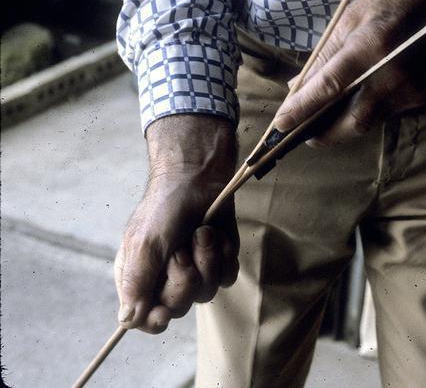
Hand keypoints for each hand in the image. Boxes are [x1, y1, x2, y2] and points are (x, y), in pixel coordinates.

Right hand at [114, 115, 238, 333]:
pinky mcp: (219, 260)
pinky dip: (223, 255)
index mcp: (140, 276)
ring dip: (206, 260)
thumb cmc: (165, 206)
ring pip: (206, 293)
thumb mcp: (145, 242)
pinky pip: (227, 277)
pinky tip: (215, 234)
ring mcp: (196, 270)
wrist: (200, 176)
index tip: (164, 309)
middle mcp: (166, 277)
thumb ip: (137, 282)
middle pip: (178, 308)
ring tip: (201, 233)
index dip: (155, 319)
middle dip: (183, 278)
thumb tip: (127, 320)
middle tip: (180, 251)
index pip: (144, 319)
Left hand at [273, 0, 425, 145]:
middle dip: (326, 135)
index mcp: (370, 45)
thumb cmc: (389, 4)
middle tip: (306, 136)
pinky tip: (353, 106)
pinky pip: (384, 114)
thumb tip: (298, 86)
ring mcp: (410, 88)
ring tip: (323, 123)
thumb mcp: (349, 20)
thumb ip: (324, 56)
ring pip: (370, 122)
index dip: (303, 108)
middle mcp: (392, 73)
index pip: (330, 86)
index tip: (282, 123)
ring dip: (343, 127)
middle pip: (354, 121)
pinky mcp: (420, 96)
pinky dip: (364, 114)